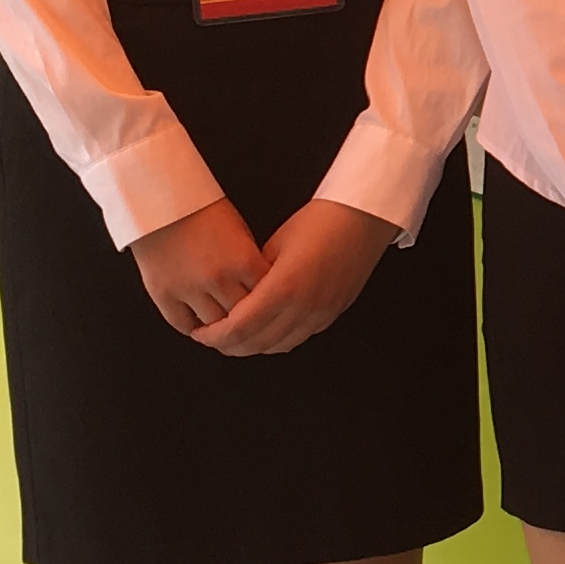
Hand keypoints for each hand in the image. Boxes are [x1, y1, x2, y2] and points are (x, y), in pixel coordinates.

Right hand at [131, 196, 267, 338]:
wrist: (159, 198)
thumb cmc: (201, 209)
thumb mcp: (239, 231)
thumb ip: (250, 264)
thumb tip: (260, 292)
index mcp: (243, 260)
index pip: (267, 298)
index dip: (269, 305)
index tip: (269, 309)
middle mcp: (217, 279)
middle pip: (242, 317)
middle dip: (247, 321)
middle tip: (249, 325)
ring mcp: (189, 289)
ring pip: (214, 325)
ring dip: (221, 329)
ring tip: (226, 329)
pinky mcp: (163, 294)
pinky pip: (182, 324)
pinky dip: (193, 328)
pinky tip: (200, 326)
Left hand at [200, 195, 396, 355]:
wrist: (364, 216)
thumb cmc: (321, 220)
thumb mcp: (276, 243)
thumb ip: (254, 275)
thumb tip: (238, 295)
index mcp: (283, 288)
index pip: (238, 328)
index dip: (214, 336)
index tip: (200, 333)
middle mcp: (304, 308)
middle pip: (256, 344)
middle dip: (229, 346)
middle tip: (212, 339)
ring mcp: (321, 314)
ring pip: (278, 346)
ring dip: (253, 347)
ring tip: (236, 337)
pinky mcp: (333, 313)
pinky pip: (299, 338)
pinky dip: (277, 340)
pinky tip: (267, 330)